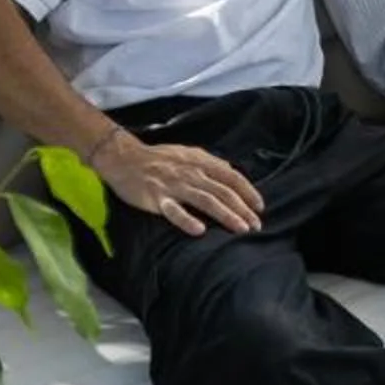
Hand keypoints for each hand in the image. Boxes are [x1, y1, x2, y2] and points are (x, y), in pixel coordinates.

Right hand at [89, 129, 264, 236]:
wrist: (124, 157)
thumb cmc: (158, 158)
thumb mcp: (187, 153)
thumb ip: (209, 163)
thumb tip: (231, 170)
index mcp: (199, 161)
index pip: (231, 176)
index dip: (248, 191)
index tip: (260, 207)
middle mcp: (190, 172)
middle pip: (223, 191)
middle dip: (242, 209)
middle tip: (256, 226)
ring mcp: (173, 185)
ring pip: (205, 200)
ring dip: (226, 215)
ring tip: (240, 229)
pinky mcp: (156, 198)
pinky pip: (173, 211)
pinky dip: (186, 220)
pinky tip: (199, 231)